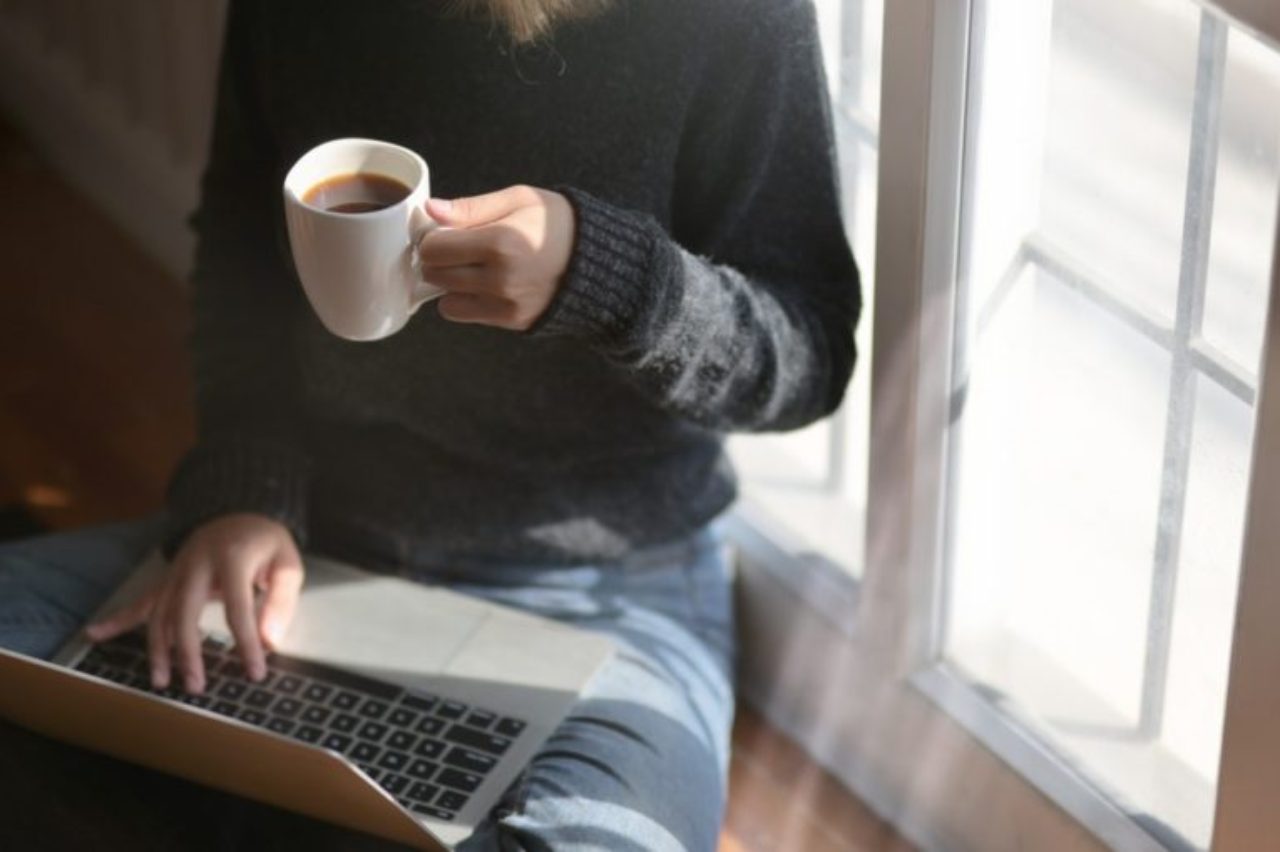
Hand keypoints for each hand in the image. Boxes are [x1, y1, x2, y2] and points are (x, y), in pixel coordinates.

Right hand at [85, 513, 303, 694]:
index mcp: (232, 558)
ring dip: (158, 649)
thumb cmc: (266, 542)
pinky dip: (118, 619)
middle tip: (196, 686)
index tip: (255, 672)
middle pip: (184, 612)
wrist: (239, 512)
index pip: (237, 607)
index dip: (246, 642)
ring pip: (159, 613)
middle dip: (187, 653)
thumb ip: (281, 601)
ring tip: (161, 681)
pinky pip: (142, 601)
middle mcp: (197, 564)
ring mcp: (177, 570)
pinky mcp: (168, 578)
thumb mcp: (288, 563)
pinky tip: (94, 634)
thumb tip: (270, 641)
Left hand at [419, 185, 575, 330]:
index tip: (445, 232)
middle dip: (439, 260)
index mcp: (500, 242)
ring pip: (445, 300)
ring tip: (473, 268)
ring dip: (450, 284)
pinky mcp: (511, 321)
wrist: (598, 261)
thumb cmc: (558, 224)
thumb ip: (472, 207)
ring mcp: (505, 304)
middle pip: (435, 274)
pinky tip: (487, 284)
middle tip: (458, 249)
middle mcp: (499, 279)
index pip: (434, 249)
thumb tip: (431, 210)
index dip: (432, 238)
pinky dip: (467, 300)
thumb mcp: (519, 199)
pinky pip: (465, 315)